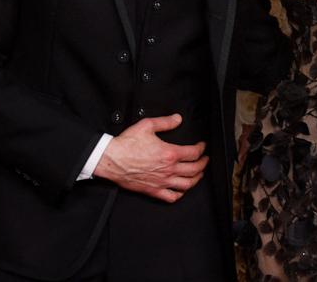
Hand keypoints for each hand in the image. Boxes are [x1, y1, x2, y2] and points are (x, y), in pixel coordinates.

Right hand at [93, 114, 208, 202]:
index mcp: (169, 153)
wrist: (112, 159)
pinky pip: (172, 197)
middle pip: (194, 169)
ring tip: (198, 174)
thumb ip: (165, 122)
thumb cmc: (127, 144)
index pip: (193, 153)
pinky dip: (180, 194)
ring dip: (196, 179)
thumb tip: (177, 119)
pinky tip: (182, 190)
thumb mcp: (147, 126)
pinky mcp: (153, 190)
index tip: (202, 146)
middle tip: (205, 159)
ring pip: (187, 185)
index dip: (201, 148)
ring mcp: (162, 182)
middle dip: (203, 163)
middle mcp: (168, 170)